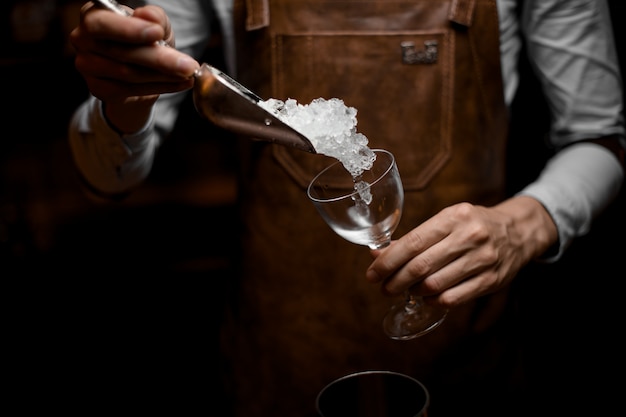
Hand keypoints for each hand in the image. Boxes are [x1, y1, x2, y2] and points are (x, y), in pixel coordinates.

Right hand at [70, 1, 198, 132]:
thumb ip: (155, 18)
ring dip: (163, 76)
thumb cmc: (145, 41)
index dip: (130, 30)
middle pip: (121, 52)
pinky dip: (161, 87)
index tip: (158, 33)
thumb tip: (150, 17)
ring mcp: (87, 66)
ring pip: (128, 73)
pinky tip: (180, 84)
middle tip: (187, 65)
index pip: (104, 23)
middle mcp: (82, 39)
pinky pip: (131, 90)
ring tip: (187, 73)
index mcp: (93, 16)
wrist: (138, 72)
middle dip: (158, 59)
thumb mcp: (156, 26)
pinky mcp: (98, 88)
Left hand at [365, 196, 557, 307]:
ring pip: (435, 285)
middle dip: (396, 281)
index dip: (388, 261)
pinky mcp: (491, 280)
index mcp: (454, 217)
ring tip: (406, 290)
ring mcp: (482, 260)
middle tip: (384, 288)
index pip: (412, 242)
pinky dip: (434, 301)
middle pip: (421, 266)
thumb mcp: (446, 221)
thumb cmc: (472, 225)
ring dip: (414, 292)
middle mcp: (469, 237)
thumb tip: (377, 253)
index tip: (372, 273)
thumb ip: (413, 238)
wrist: (519, 231)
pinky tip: (427, 297)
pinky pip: (453, 298)